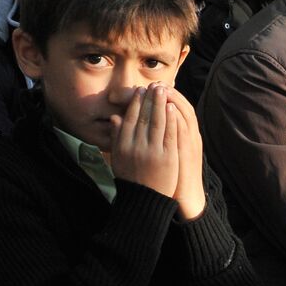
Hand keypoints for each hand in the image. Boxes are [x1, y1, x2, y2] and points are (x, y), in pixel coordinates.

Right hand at [108, 84, 179, 199]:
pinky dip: (171, 119)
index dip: (135, 104)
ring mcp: (152, 151)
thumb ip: (116, 138)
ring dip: (160, 104)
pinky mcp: (167, 156)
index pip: (129, 119)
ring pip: (157, 122)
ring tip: (164, 90)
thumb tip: (114, 118)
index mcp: (122, 146)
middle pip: (143, 117)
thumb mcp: (118, 158)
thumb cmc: (131, 178)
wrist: (145, 199)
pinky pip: (169, 133)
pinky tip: (172, 107)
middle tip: (153, 85)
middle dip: (149, 99)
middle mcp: (135, 147)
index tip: (140, 91)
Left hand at [166, 87, 206, 220]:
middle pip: (182, 108)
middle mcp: (191, 136)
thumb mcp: (168, 153)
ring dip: (174, 102)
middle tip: (157, 82)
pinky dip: (178, 120)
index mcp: (186, 135)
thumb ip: (160, 137)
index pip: (178, 109)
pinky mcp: (188, 152)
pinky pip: (184, 132)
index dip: (168, 96)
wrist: (186, 196)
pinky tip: (170, 109)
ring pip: (185, 117)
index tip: (156, 85)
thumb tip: (146, 125)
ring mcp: (191, 143)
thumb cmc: (173, 175)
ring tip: (162, 90)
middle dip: (169, 95)